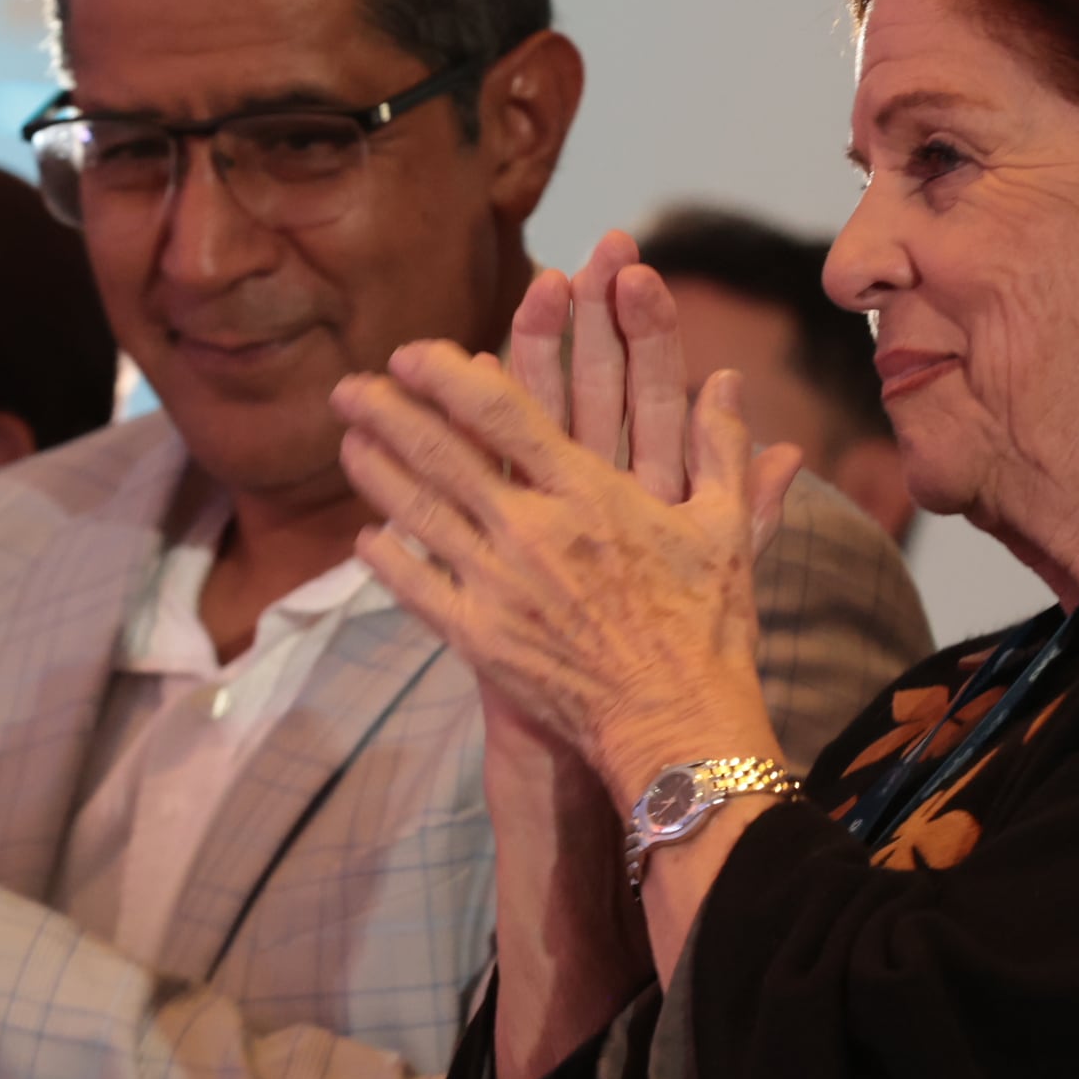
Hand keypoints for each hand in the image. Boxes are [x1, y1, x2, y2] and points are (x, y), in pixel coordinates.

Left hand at [332, 334, 801, 812]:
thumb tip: (732, 377)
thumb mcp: (725, 528)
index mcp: (588, 492)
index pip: (501, 412)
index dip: (446, 375)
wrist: (678, 724)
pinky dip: (386, 558)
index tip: (412, 354)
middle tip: (349, 386)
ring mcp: (498, 586)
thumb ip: (721, 446)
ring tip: (346, 440)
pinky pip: (415, 588)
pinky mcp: (479, 639)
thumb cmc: (708, 627)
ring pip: (416, 513)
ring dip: (375, 471)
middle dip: (387, 412)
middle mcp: (532, 530)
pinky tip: (367, 535)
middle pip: (440, 453)